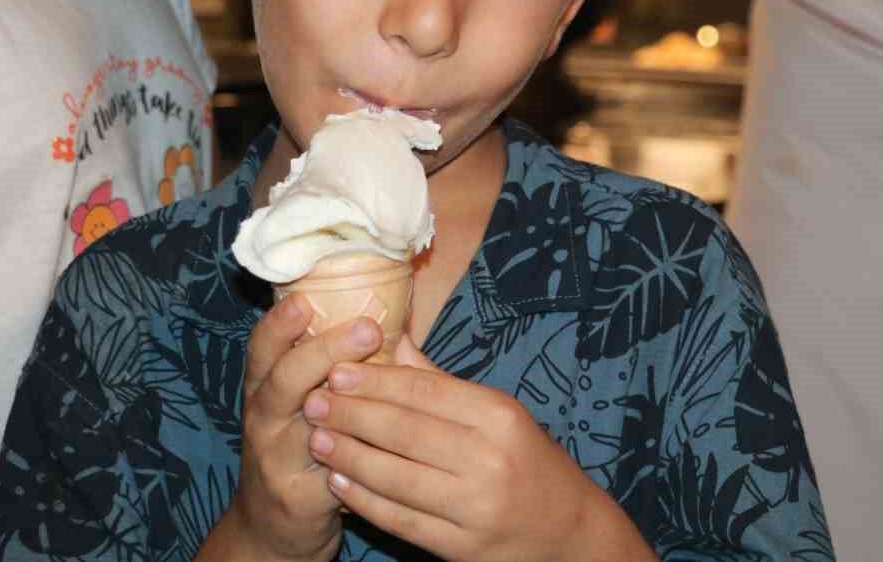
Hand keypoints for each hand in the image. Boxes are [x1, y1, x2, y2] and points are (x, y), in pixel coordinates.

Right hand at [227, 296, 385, 561]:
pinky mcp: (298, 497)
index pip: (263, 347)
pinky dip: (356, 455)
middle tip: (367, 328)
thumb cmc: (297, 445)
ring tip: (377, 383)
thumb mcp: (302, 402)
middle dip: (323, 351)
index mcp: (264, 386)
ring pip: (306, 427)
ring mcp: (276, 459)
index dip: (280, 323)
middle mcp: (263, 418)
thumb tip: (392, 321)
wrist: (271, 523)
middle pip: (284, 380)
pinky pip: (331, 472)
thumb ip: (332, 364)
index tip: (306, 299)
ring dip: (344, 403)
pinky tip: (385, 442)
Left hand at [302, 337, 650, 561]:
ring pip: (396, 477)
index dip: (375, 381)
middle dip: (351, 414)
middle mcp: (489, 460)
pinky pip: (401, 519)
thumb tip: (391, 340)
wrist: (569, 533)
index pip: (425, 392)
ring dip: (349, 456)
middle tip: (313, 401)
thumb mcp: (499, 413)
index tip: (335, 369)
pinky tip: (339, 480)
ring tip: (316, 437)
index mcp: (499, 416)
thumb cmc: (529, 462)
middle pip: (405, 431)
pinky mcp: (462, 547)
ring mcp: (475, 507)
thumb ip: (441, 382)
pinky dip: (365, 499)